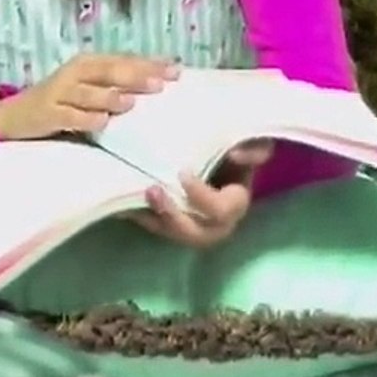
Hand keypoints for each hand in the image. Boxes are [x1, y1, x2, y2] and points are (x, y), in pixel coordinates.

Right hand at [0, 53, 179, 140]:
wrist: (15, 116)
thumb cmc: (60, 101)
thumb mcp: (87, 87)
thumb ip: (116, 83)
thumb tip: (157, 82)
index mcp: (87, 63)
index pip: (122, 60)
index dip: (149, 64)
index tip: (177, 70)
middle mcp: (74, 74)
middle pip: (108, 72)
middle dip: (135, 77)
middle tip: (161, 83)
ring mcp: (59, 94)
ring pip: (88, 93)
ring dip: (110, 97)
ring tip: (130, 102)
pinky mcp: (48, 114)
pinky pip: (69, 116)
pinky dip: (85, 118)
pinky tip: (101, 122)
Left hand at [129, 141, 270, 248]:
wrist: (204, 146)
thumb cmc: (229, 144)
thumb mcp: (247, 141)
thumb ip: (254, 147)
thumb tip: (237, 155)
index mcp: (235, 202)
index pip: (222, 211)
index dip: (202, 198)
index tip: (182, 174)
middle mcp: (215, 221)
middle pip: (198, 235)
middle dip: (174, 218)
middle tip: (153, 191)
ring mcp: (190, 223)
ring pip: (173, 234)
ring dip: (155, 219)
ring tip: (136, 197)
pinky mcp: (168, 220)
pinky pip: (153, 226)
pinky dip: (137, 214)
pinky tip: (123, 201)